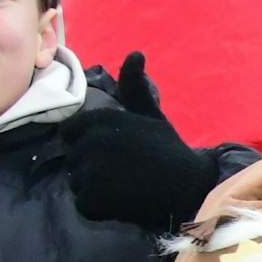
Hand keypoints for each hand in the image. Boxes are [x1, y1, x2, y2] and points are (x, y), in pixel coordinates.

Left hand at [61, 51, 222, 231]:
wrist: (191, 188)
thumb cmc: (170, 150)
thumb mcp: (150, 115)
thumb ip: (134, 87)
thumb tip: (135, 52)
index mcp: (102, 119)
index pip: (70, 132)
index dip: (87, 144)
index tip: (112, 153)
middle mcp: (94, 141)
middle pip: (73, 158)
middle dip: (91, 167)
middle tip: (123, 173)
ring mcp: (93, 170)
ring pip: (77, 182)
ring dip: (94, 188)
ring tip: (123, 188)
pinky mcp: (97, 197)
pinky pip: (84, 204)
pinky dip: (99, 208)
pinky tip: (122, 203)